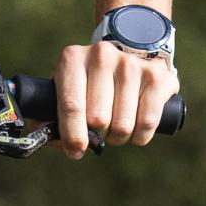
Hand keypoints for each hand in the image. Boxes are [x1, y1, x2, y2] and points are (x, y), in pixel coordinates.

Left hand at [53, 38, 176, 159]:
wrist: (128, 55)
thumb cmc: (89, 81)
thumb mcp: (66, 88)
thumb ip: (49, 114)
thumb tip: (49, 138)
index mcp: (72, 58)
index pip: (72, 104)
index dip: (72, 134)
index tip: (75, 150)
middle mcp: (102, 56)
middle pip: (98, 118)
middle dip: (96, 136)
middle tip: (97, 133)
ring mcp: (131, 64)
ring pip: (123, 125)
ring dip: (117, 138)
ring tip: (114, 130)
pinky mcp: (156, 75)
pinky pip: (148, 122)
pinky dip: (139, 137)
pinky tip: (134, 132)